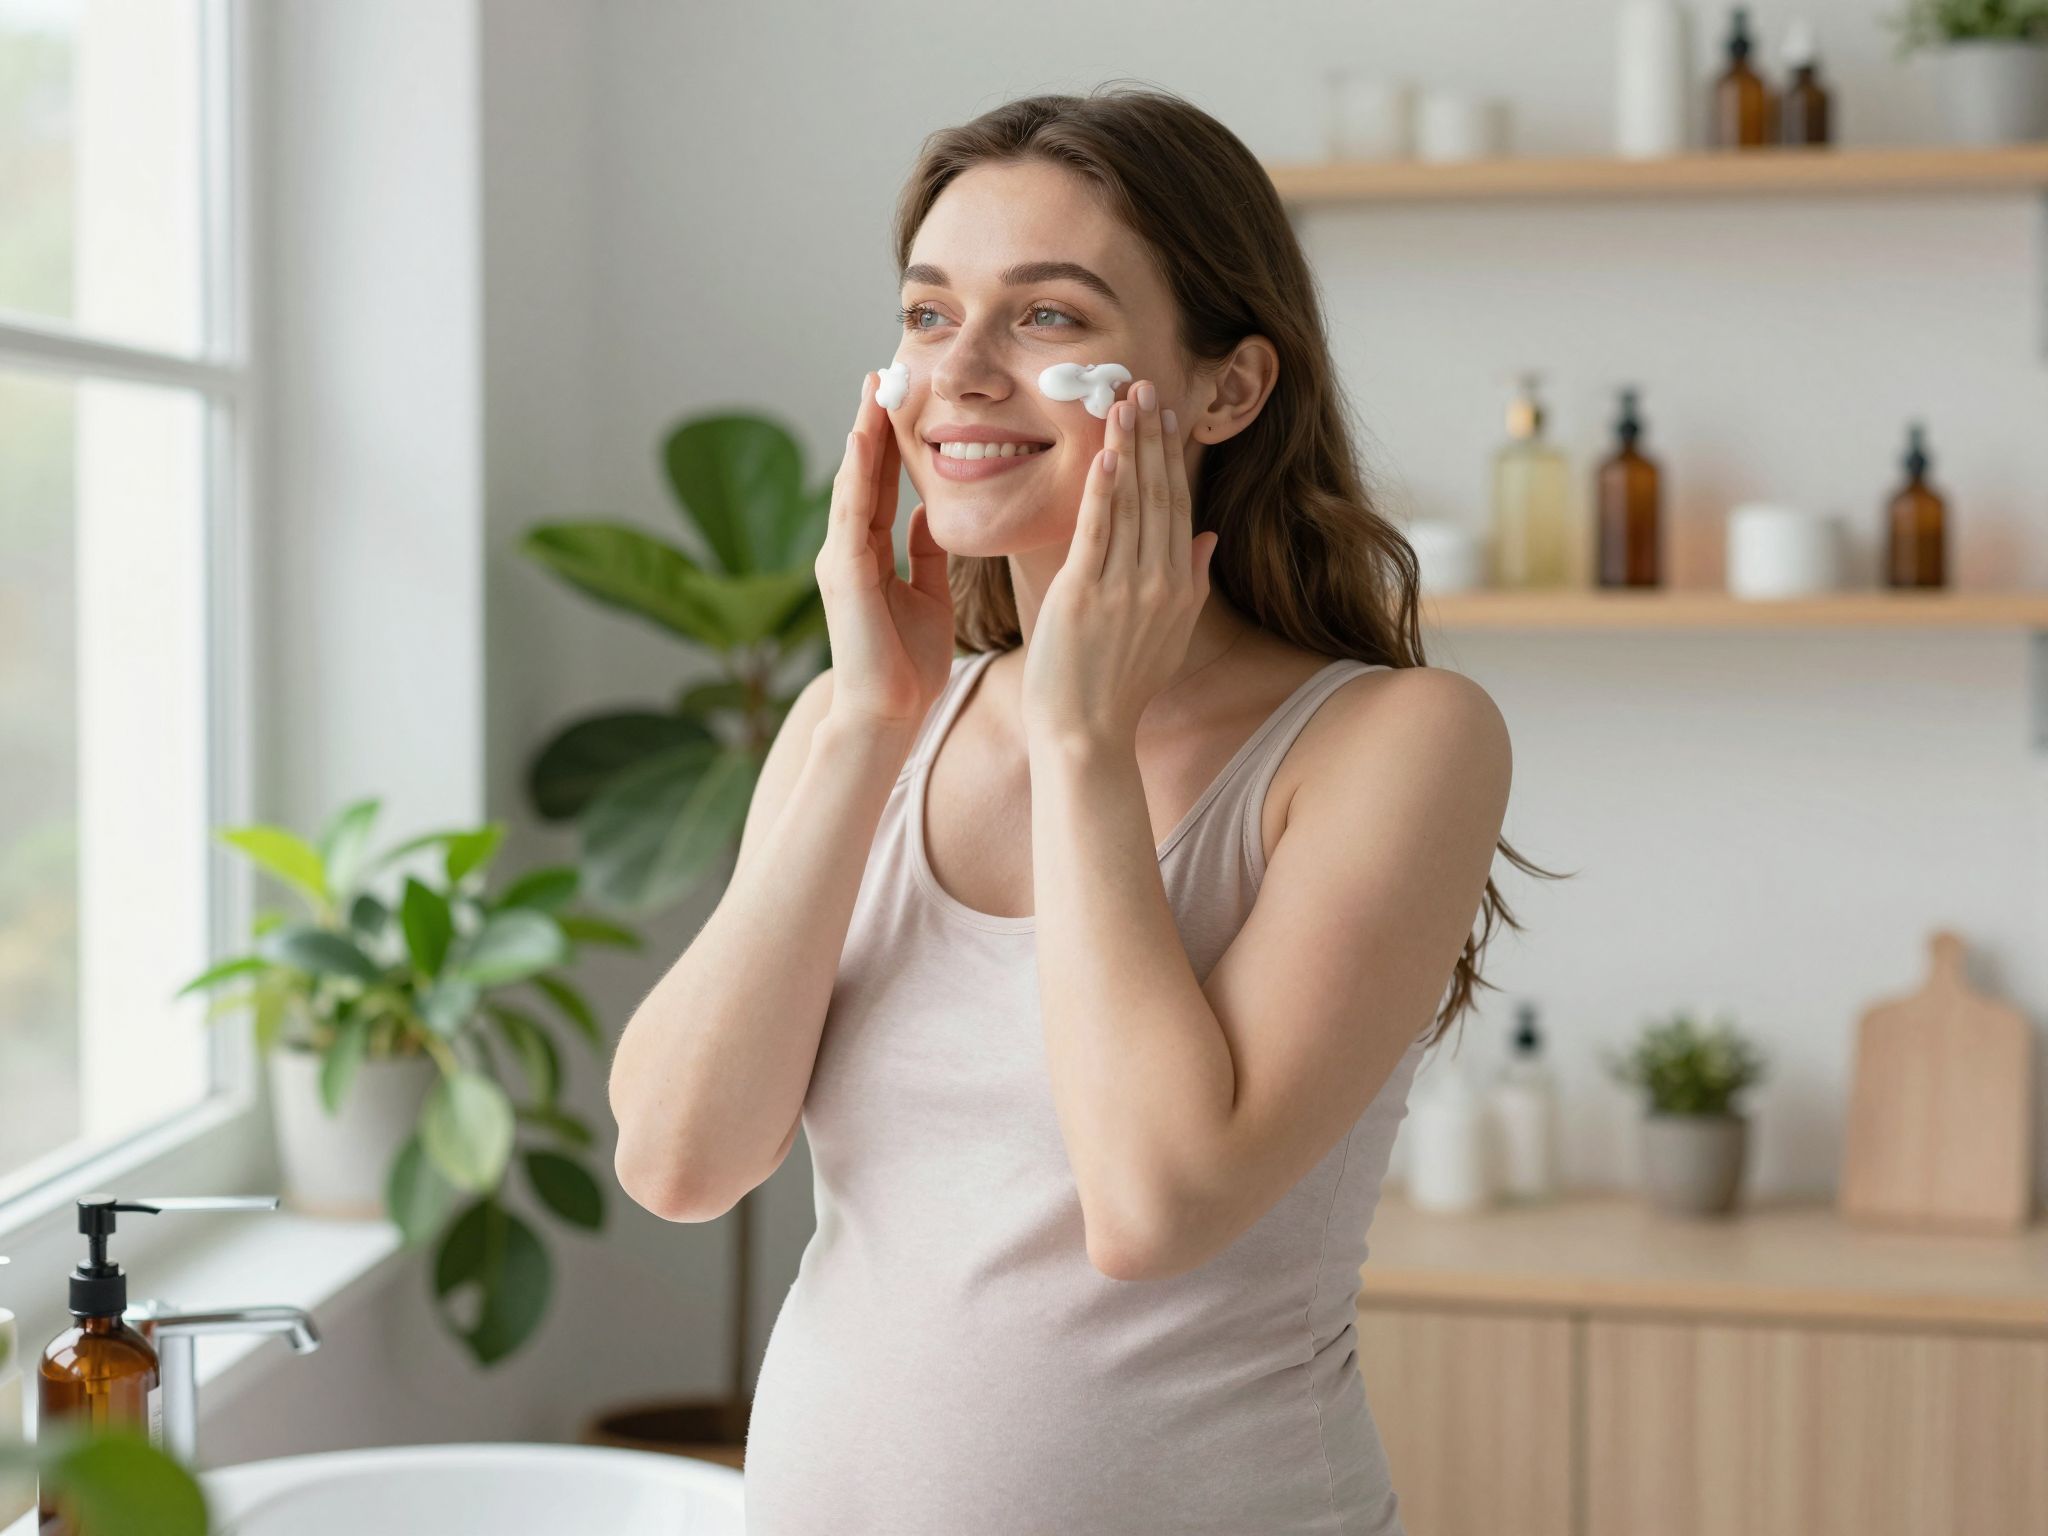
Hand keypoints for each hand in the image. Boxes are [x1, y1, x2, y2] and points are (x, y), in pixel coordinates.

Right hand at [814, 369, 955, 728]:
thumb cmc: (909, 666)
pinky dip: (855, 474)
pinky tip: (862, 440)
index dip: (890, 440)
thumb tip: (929, 512)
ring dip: (861, 436)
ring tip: (871, 391)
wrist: (888, 716)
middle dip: (871, 423)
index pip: (880, 484)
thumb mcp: (927, 595)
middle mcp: (848, 549)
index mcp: (869, 554)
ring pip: (850, 484)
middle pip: (859, 473)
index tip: (902, 396)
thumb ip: (923, 553)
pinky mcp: (842, 576)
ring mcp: (840, 560)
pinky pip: (850, 514)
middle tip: (882, 372)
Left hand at [1021, 378, 1219, 746]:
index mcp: (1179, 587)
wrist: (1086, 733)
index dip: (1173, 458)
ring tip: (1123, 402)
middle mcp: (1158, 582)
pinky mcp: (1084, 596)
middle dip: (1153, 438)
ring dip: (1128, 449)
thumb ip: (1192, 583)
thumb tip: (1207, 538)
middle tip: (1145, 386)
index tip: (1168, 416)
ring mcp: (1123, 588)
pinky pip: (1097, 534)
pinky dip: (1102, 493)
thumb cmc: (1121, 689)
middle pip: (1159, 495)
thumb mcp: (1170, 636)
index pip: (1178, 507)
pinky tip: (1105, 455)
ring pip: (1130, 505)